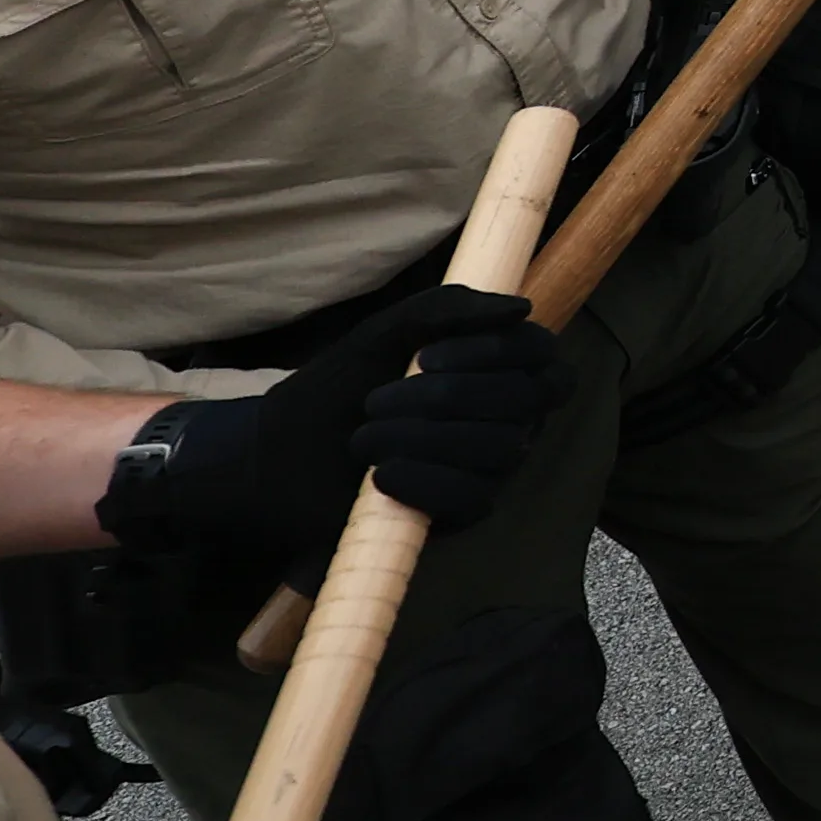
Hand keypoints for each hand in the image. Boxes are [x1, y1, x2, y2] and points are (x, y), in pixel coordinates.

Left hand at [96, 283, 563, 572]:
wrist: (277, 459)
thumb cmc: (333, 391)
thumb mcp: (383, 334)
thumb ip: (445, 308)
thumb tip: (520, 306)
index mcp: (493, 371)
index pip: (543, 356)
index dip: (501, 352)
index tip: (430, 354)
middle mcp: (505, 420)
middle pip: (523, 400)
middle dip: (446, 396)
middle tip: (376, 399)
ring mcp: (489, 469)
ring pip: (499, 447)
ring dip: (423, 436)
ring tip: (365, 437)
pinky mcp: (464, 513)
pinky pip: (472, 495)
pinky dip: (423, 480)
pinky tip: (379, 476)